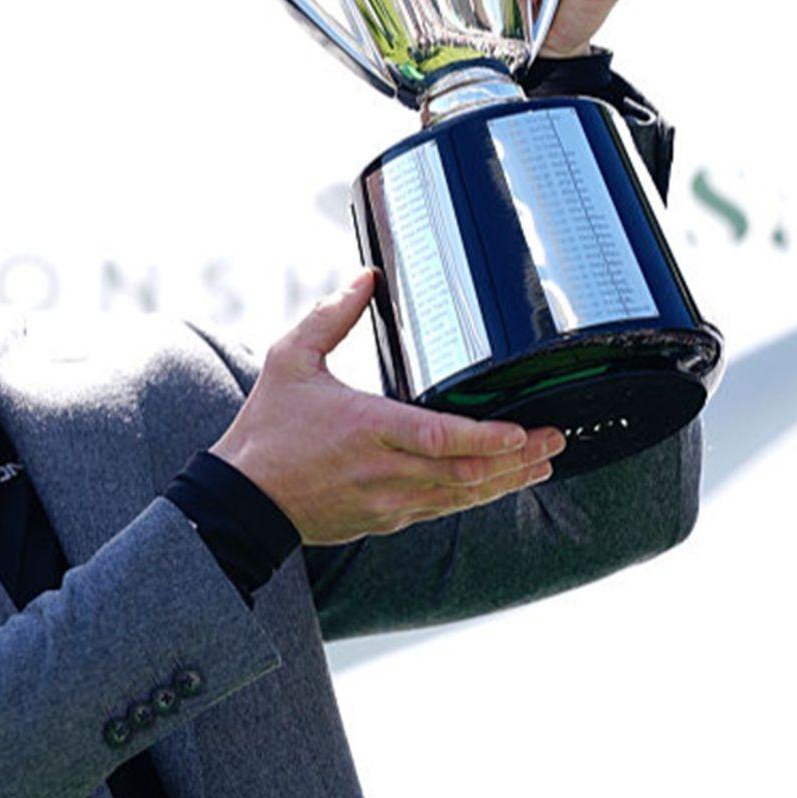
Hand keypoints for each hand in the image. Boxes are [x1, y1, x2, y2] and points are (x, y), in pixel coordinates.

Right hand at [209, 270, 565, 545]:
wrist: (243, 499)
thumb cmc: (267, 429)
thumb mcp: (290, 360)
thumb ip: (331, 317)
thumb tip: (365, 277)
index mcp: (367, 427)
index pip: (441, 437)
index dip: (488, 438)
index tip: (523, 430)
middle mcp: (384, 471)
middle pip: (466, 471)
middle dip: (517, 458)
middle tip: (553, 438)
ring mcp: (388, 502)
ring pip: (461, 496)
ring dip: (506, 481)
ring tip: (541, 463)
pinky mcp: (385, 520)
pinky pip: (441, 511)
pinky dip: (474, 497)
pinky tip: (495, 484)